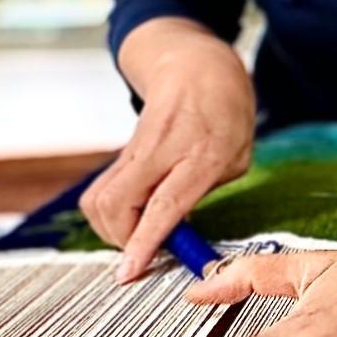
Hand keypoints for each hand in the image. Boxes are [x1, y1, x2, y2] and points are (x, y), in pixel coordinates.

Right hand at [82, 25, 254, 281]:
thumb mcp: (237, 155)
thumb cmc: (226, 112)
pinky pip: (100, 191)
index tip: (130, 271)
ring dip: (111, 229)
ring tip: (140, 230)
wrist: (195, 65)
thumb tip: (175, 232)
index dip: (145, 241)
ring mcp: (136, 149)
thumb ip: (205, 192)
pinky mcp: (120, 152)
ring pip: (98, 200)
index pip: (165, 205)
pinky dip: (110, 213)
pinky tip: (135, 213)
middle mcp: (162, 150)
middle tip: (146, 249)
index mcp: (202, 153)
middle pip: (115, 206)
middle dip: (121, 241)